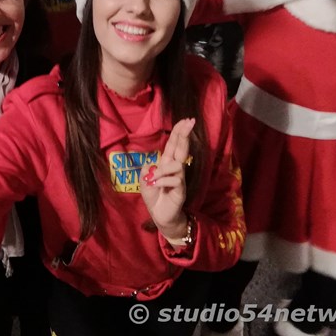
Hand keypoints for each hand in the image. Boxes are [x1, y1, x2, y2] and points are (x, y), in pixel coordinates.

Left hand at [139, 118, 194, 237]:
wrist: (159, 215)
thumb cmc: (154, 196)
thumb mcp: (144, 180)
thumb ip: (147, 169)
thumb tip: (152, 163)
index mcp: (166, 163)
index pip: (174, 144)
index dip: (179, 132)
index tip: (186, 120)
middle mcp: (175, 168)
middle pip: (181, 148)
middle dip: (184, 134)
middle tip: (191, 121)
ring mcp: (179, 178)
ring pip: (176, 164)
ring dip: (163, 170)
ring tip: (153, 180)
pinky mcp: (181, 189)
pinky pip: (175, 179)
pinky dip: (163, 181)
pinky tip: (158, 187)